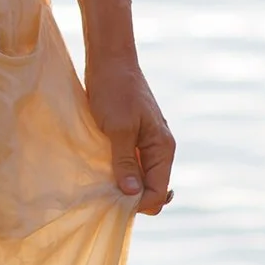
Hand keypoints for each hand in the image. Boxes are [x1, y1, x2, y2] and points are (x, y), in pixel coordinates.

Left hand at [83, 52, 174, 215]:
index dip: (137, 204)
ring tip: (101, 186)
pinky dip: (120, 173)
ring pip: (141, 179)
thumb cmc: (114, 91)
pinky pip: (131, 166)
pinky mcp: (134, 139)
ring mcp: (147, 145)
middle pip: (151, 189)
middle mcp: (160, 150)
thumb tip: (131, 194)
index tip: (112, 203)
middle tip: (104, 196)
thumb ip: (125, 162)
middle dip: (131, 198)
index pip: (157, 193)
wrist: (110, 60)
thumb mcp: (118, 128)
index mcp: (163, 148)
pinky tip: (102, 173)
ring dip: (124, 186)